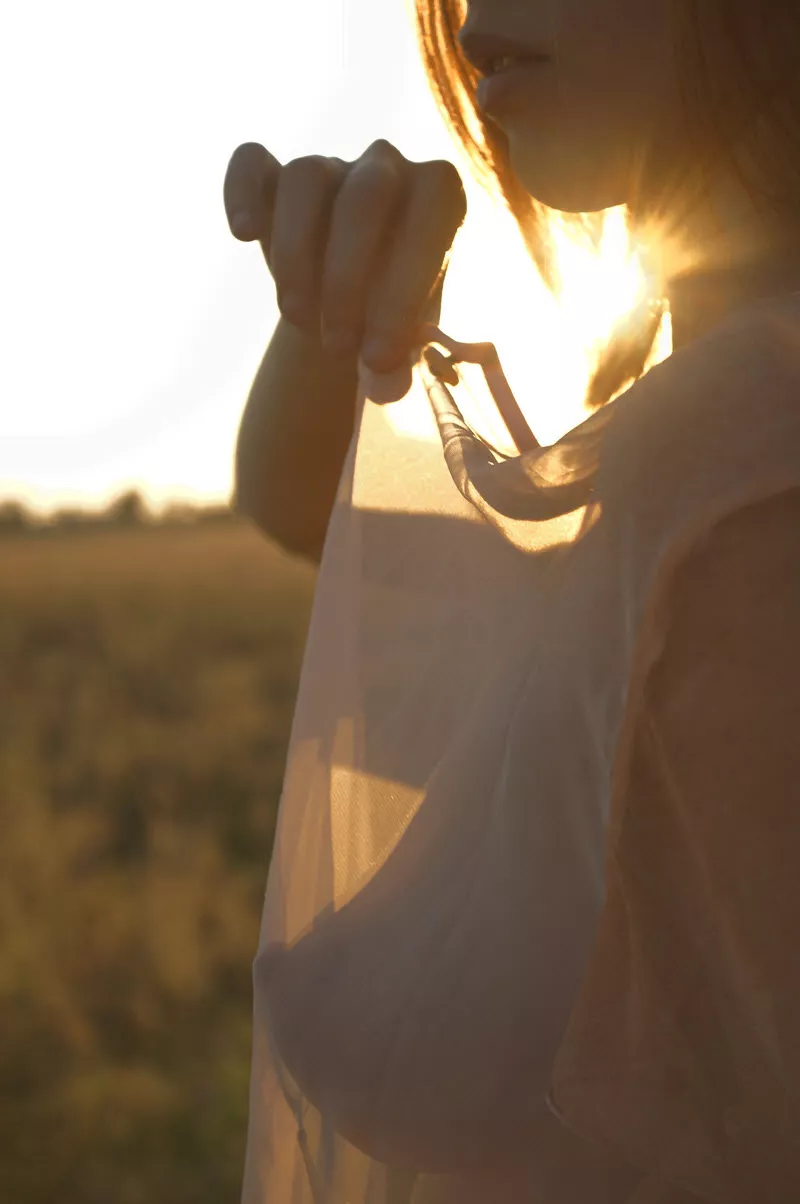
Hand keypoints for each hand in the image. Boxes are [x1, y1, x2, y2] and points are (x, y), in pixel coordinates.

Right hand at [223, 139, 466, 372]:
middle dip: (347, 280)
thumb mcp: (400, 342)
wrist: (345, 305)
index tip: (378, 358)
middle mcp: (388, 166)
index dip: (404, 293)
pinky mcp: (275, 174)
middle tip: (337, 347)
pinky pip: (251, 160)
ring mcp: (330, 164)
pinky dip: (241, 190)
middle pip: (365, 198)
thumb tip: (386, 384)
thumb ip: (399, 362)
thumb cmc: (386, 317)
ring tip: (295, 317)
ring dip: (297, 253)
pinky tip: (244, 234)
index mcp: (439, 197)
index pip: (428, 224)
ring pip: (305, 178)